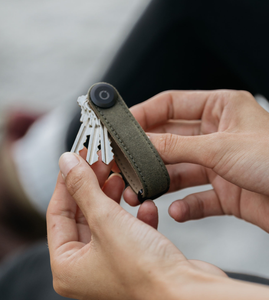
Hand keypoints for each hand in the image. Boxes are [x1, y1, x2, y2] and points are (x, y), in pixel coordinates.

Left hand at [47, 152, 225, 299]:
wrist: (188, 292)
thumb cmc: (146, 271)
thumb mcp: (106, 219)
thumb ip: (83, 188)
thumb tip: (67, 163)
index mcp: (68, 265)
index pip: (57, 212)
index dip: (66, 181)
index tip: (74, 159)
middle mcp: (86, 266)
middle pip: (81, 214)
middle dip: (92, 186)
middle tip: (99, 163)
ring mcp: (110, 261)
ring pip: (104, 218)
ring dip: (114, 197)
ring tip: (119, 178)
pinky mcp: (132, 257)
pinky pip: (126, 228)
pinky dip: (134, 215)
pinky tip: (145, 206)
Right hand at [125, 90, 268, 232]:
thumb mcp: (220, 147)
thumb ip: (176, 146)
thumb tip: (142, 142)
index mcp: (220, 109)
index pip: (171, 104)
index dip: (145, 114)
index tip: (123, 126)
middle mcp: (218, 135)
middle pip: (170, 140)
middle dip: (147, 153)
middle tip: (125, 163)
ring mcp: (219, 164)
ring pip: (179, 170)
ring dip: (161, 183)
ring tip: (142, 192)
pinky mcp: (225, 191)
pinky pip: (197, 197)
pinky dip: (185, 206)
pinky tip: (178, 211)